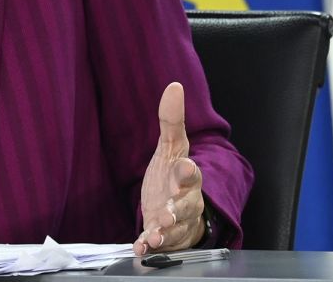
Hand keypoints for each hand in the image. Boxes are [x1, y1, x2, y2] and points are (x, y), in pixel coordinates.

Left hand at [134, 81, 205, 254]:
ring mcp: (177, 222)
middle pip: (188, 206)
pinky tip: (140, 247)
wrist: (176, 208)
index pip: (191, 172)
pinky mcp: (166, 238)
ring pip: (176, 230)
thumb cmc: (173, 175)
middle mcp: (187, 200)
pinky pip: (160, 245)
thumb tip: (174, 85)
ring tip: (153, 236)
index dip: (187, 172)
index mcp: (187, 175)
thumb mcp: (171, 147)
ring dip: (165, 233)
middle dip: (179, 211)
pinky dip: (149, 246)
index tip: (183, 169)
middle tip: (168, 215)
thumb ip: (171, 120)